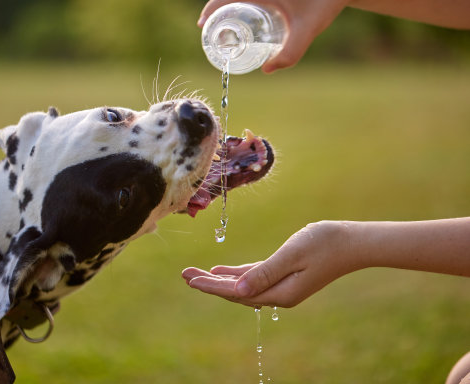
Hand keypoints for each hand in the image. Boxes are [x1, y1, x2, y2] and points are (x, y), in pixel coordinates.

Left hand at [182, 221, 357, 307]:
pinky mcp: (285, 276)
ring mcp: (282, 286)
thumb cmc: (325, 243)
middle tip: (184, 275)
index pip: (237, 292)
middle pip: (235, 291)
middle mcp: (279, 294)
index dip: (212, 286)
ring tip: (195, 274)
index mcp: (280, 292)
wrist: (353, 242)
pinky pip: (254, 278)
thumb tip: (238, 290)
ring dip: (219, 279)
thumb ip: (265, 272)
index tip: (190, 281)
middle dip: (209, 283)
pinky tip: (221, 270)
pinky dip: (236, 274)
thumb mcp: (292, 254)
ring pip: (242, 285)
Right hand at [198, 0, 352, 72]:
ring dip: (228, 5)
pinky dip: (241, 0)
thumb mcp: (308, 30)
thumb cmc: (327, 0)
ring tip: (224, 26)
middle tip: (210, 31)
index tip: (202, 24)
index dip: (211, 8)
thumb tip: (266, 70)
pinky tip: (245, 16)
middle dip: (216, 10)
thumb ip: (290, 54)